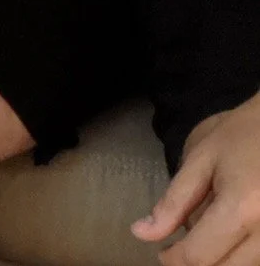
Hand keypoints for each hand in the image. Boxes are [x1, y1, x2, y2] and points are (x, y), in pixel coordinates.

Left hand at [133, 96, 259, 263]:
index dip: (174, 259)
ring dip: (219, 262)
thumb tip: (142, 233)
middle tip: (178, 248)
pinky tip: (227, 237)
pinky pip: (258, 261)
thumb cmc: (241, 136)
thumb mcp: (201, 160)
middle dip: (195, 264)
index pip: (200, 256)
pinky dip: (239, 257)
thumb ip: (174, 201)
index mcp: (241, 209)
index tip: (161, 253)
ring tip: (205, 237)